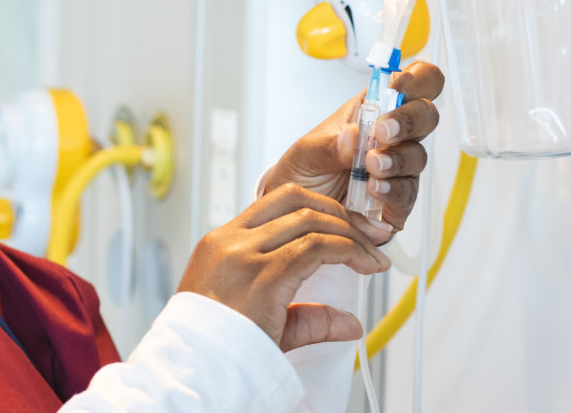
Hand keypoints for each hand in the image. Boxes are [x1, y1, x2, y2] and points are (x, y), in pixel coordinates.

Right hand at [179, 184, 391, 350]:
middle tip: (370, 236)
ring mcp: (244, 256)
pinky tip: (364, 263)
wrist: (197, 370)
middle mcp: (230, 241)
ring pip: (311, 220)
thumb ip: (306, 317)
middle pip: (297, 201)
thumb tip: (348, 323)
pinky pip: (315, 248)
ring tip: (373, 255)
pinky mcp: (263, 276)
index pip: (276, 203)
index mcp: (221, 243)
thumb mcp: (260, 320)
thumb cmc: (219, 348)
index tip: (345, 227)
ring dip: (351, 234)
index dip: (319, 208)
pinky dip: (347, 251)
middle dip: (342, 215)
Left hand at [257, 61, 443, 244]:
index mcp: (373, 110)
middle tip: (382, 132)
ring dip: (397, 158)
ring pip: (419, 155)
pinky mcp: (398, 201)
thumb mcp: (305, 153)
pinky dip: (392, 189)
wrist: (299, 214)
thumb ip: (329, 145)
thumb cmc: (305, 173)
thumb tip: (353, 135)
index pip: (413, 81)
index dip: (415, 79)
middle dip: (408, 119)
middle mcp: (393, 136)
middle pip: (426, 115)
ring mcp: (399, 169)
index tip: (399, 88)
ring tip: (370, 166)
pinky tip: (374, 188)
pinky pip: (408, 193)